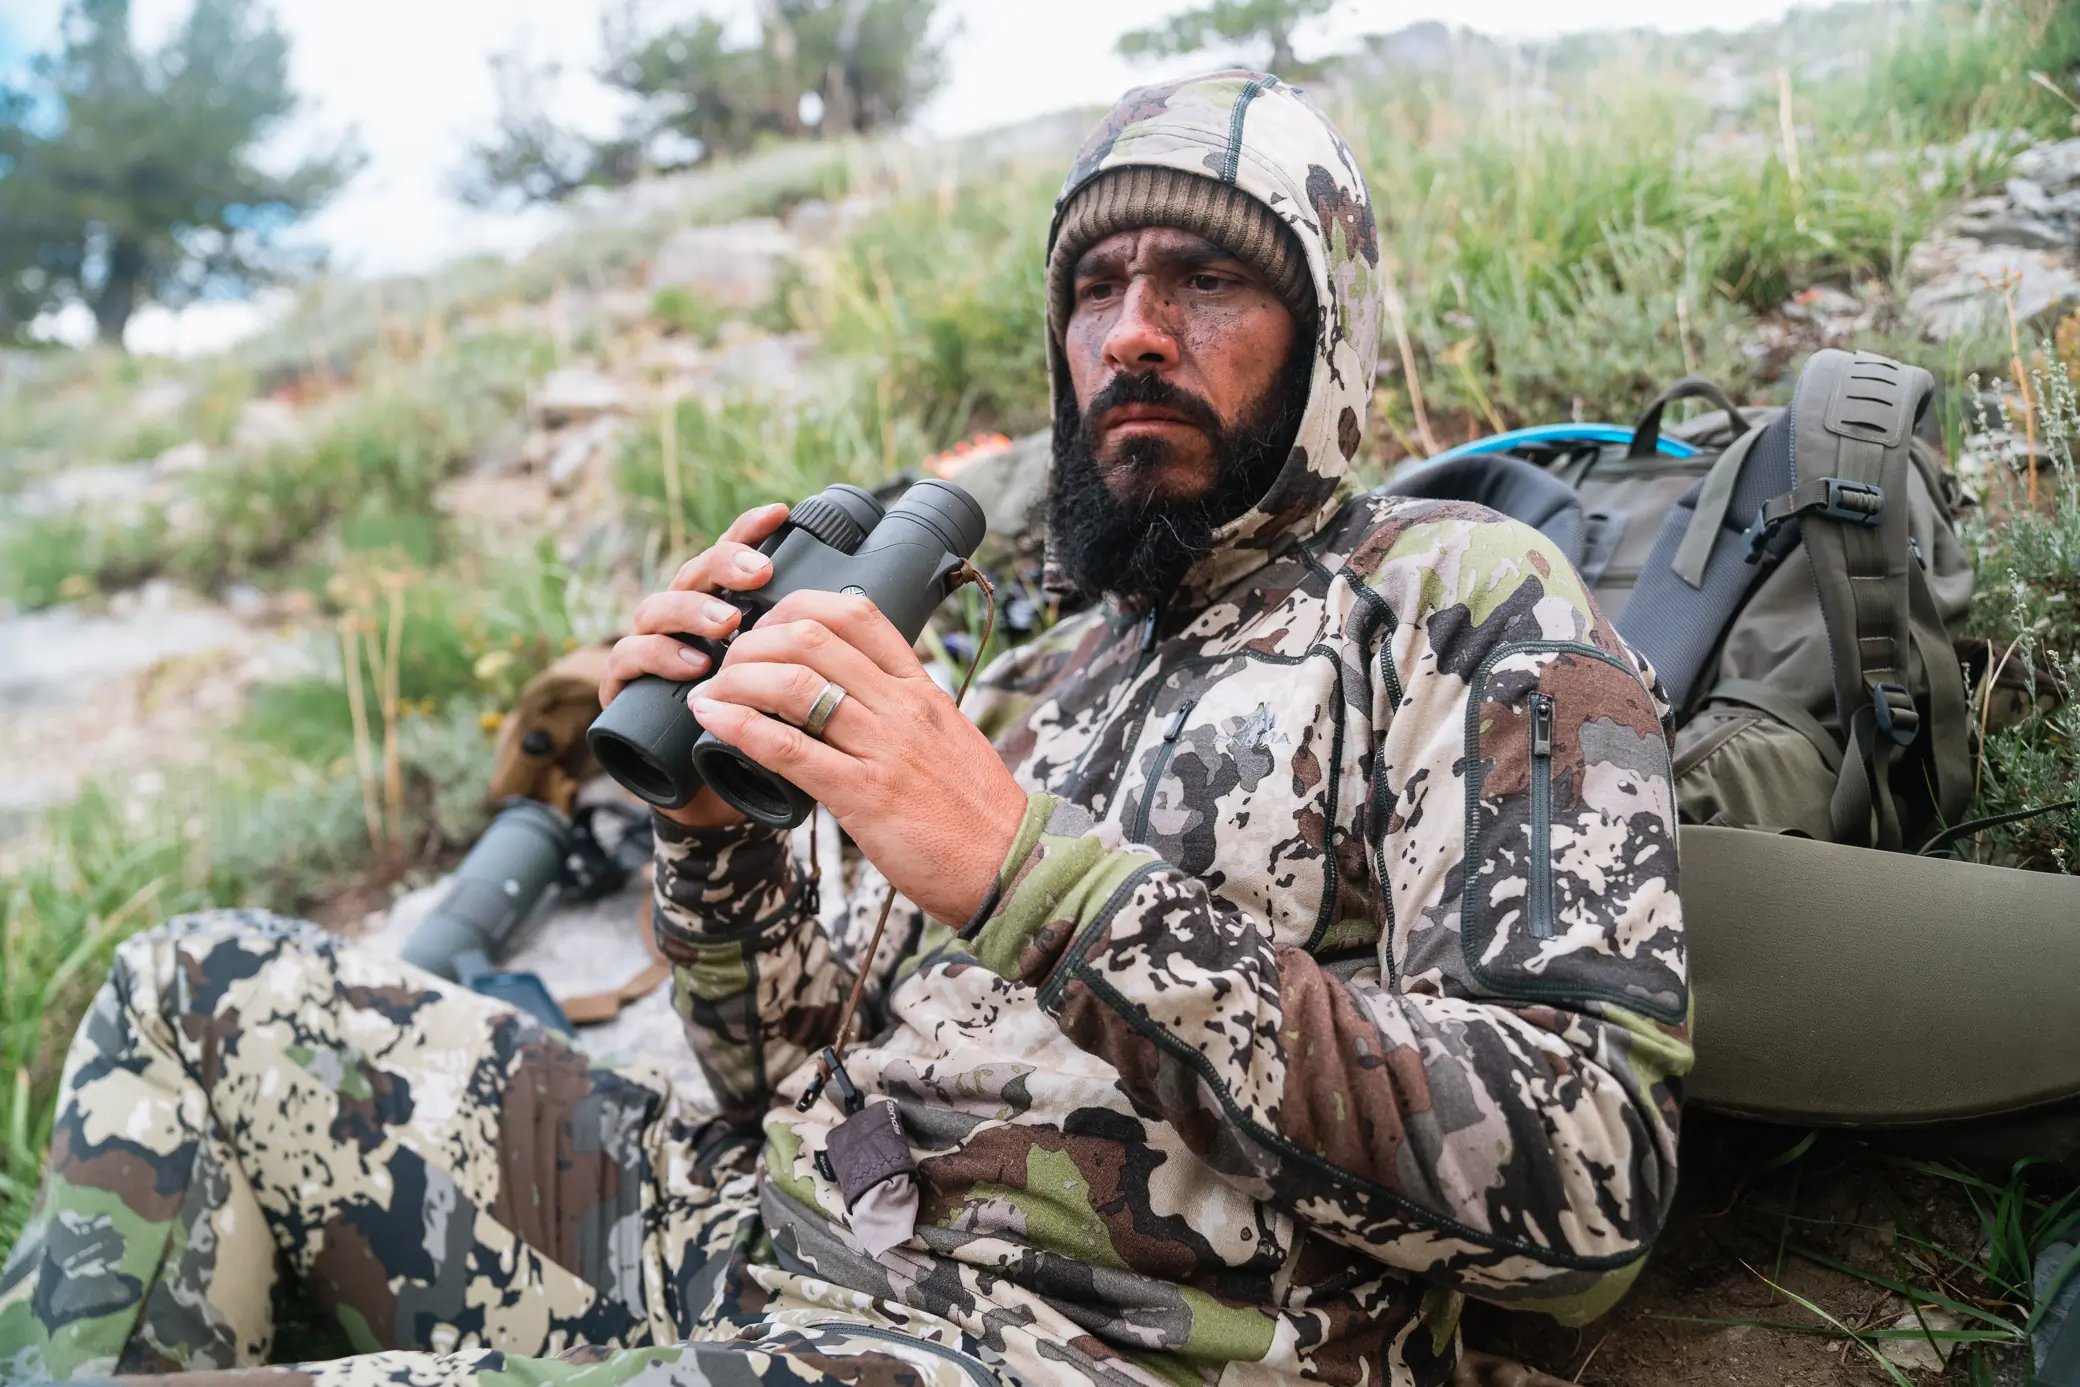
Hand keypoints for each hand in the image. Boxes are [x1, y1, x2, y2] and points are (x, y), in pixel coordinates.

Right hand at [599, 502, 790, 827]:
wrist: (722, 802)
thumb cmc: (768, 739)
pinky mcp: (624, 692)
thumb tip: (868, 609)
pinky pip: (626, 662)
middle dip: (725, 566)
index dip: (751, 531)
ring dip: (692, 612)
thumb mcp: (800, 690)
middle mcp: (685, 624)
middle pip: (695, 574)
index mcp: (727, 611)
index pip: (734, 559)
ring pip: (656, 610)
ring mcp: (649, 653)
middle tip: (758, 574)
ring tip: (728, 624)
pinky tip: (692, 665)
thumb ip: (819, 652)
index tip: (781, 514)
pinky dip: (656, 658)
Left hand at [684, 589, 1027, 924]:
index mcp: (922, 690)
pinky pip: (790, 749)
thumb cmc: (976, 812)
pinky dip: (741, 727)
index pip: (858, 613)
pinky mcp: (864, 796)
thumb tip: (854, 698)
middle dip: (754, 642)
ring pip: (795, 685)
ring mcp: (884, 749)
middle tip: (728, 663)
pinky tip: (713, 721)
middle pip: (813, 638)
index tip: (768, 625)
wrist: (1012, 865)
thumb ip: (904, 713)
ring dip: (738, 680)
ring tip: (712, 691)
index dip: (798, 606)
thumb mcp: (948, 739)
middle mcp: (902, 707)